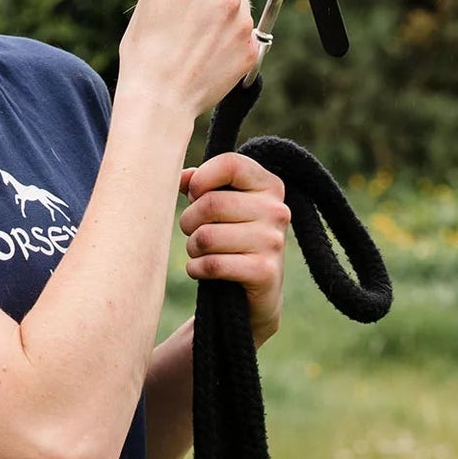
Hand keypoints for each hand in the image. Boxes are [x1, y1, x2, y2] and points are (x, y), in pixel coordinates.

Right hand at [119, 0, 258, 118]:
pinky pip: (245, 31)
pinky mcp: (252, 49)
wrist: (160, 98)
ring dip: (223, 12)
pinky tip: (207, 51)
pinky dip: (231, 37)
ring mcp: (244, 25)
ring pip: (238, 4)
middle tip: (188, 11)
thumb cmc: (148, 47)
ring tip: (195, 35)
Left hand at [179, 154, 289, 345]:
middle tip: (192, 230)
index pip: (230, 164)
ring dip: (192, 247)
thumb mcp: (224, 206)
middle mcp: (277, 209)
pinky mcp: (264, 271)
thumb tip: (180, 177)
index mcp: (270, 185)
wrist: (257, 294)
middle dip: (189, 220)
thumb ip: (202, 185)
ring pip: (207, 236)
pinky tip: (200, 269)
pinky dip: (196, 268)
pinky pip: (213, 264)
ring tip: (199, 251)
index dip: (202, 178)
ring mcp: (273, 241)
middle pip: (210, 203)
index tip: (194, 194)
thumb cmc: (234, 239)